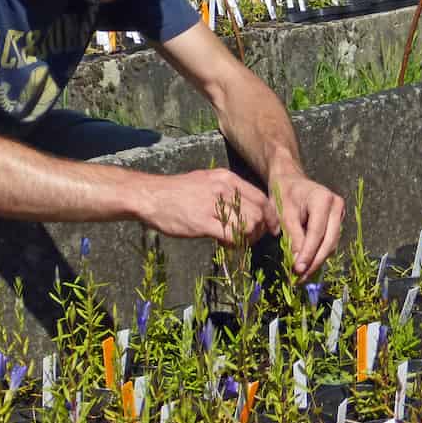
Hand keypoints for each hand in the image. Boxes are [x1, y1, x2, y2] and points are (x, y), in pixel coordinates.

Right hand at [144, 169, 280, 243]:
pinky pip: (231, 236)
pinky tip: (223, 243)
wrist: (150, 196)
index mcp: (227, 178)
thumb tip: (247, 208)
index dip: (271, 217)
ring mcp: (213, 205)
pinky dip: (233, 243)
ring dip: (247, 239)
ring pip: (249, 225)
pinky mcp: (202, 222)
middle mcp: (223, 189)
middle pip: (259, 214)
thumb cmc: (177, 192)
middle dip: (260, 231)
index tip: (271, 228)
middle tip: (249, 239)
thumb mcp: (206, 181)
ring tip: (234, 241)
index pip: (261, 198)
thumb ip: (227, 192)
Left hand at [271, 172, 344, 280]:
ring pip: (331, 244)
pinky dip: (319, 254)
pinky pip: (330, 242)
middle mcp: (337, 206)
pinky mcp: (337, 222)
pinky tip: (307, 265)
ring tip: (301, 275)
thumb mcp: (284, 213)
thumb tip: (299, 262)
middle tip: (300, 278)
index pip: (317, 232)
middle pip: (329, 241)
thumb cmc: (284, 194)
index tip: (298, 269)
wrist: (290, 181)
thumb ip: (293, 236)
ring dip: (317, 261)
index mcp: (323, 199)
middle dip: (315, 261)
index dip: (308, 253)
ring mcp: (340, 214)